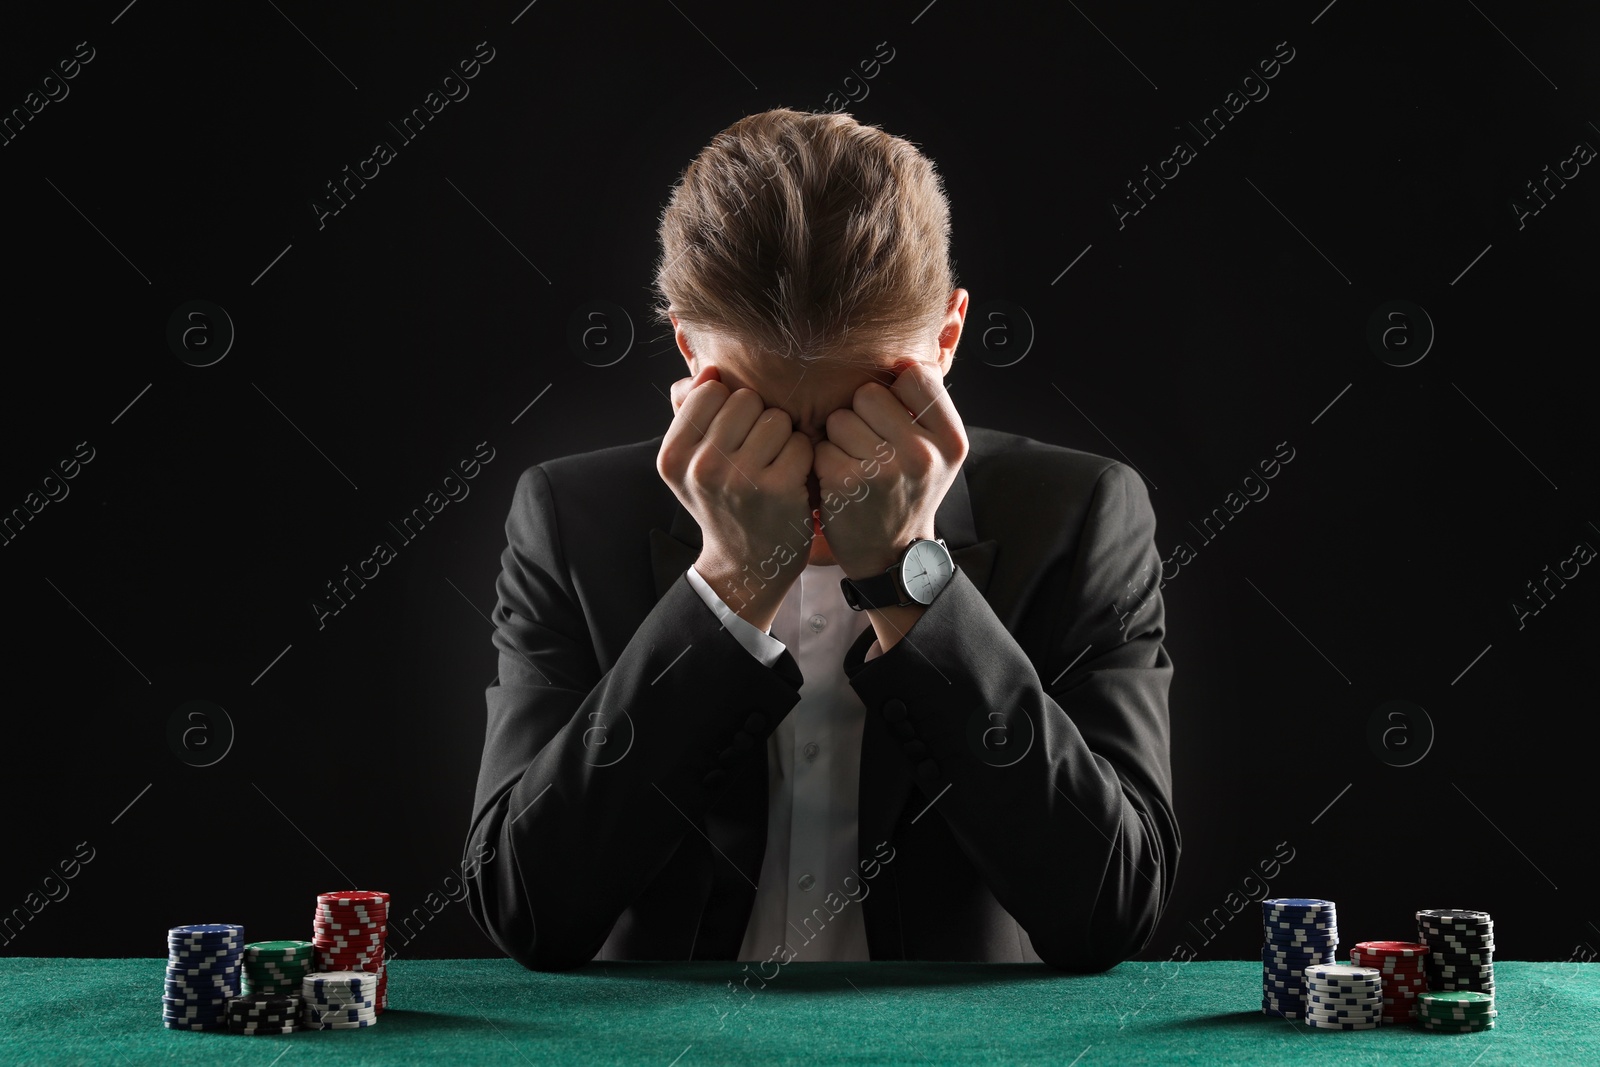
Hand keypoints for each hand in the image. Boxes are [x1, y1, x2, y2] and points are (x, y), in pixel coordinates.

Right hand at [658, 364, 813, 630]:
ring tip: (772, 466)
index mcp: (673, 455)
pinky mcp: (778, 490)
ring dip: (783, 438)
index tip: (731, 436)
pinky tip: (791, 480)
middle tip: (756, 454)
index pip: (709, 390)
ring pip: (776, 418)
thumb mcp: (691, 464)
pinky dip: (803, 458)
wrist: (746, 565)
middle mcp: (701, 467)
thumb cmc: (723, 503)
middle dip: (758, 420)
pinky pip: (801, 443)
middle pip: (746, 399)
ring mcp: (740, 479)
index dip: (729, 405)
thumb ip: (690, 413)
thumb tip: (706, 367)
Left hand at [812, 359, 968, 580]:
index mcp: (951, 440)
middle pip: (869, 393)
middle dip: (861, 414)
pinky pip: (820, 446)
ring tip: (856, 464)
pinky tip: (840, 482)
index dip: (896, 392)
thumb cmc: (909, 492)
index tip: (894, 419)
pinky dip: (823, 461)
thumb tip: (906, 355)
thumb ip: (927, 406)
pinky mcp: (846, 484)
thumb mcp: (938, 453)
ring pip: (840, 418)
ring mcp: (884, 470)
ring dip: (839, 438)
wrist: (892, 556)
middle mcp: (922, 454)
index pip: (915, 375)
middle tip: (871, 447)